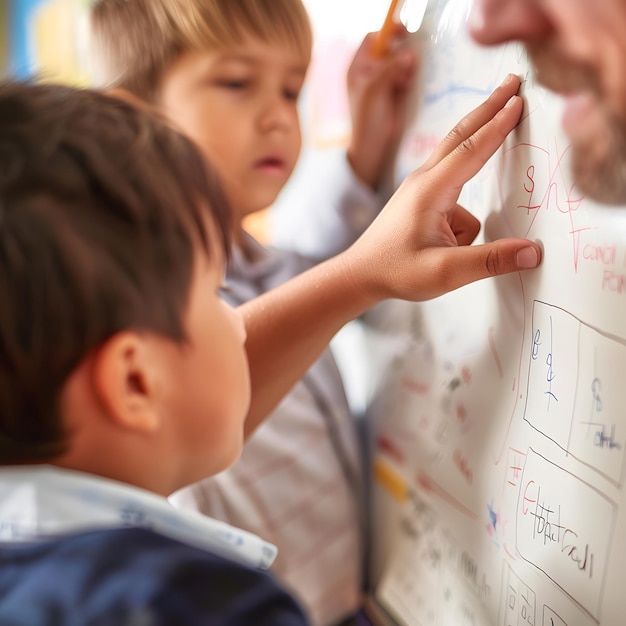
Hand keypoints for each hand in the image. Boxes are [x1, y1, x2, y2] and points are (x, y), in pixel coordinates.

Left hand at [341, 74, 541, 301]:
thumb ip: (490, 261)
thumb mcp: (445, 273)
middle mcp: (423, 180)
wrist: (359, 273)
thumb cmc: (395, 271)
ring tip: (471, 216)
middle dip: (488, 107)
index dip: (498, 125)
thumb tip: (532, 251)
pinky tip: (446, 248)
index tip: (519, 99)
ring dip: (473, 188)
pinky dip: (461, 222)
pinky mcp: (420, 197)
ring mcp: (420, 187)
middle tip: (512, 82)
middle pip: (462, 135)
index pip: (472, 150)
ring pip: (460, 172)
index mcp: (430, 191)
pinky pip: (454, 199)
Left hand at [346, 25, 417, 189]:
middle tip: (403, 69)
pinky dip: (410, 78)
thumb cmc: (366, 121)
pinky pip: (407, 76)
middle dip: (400, 55)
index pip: (373, 39)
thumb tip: (409, 53)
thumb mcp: (374, 91)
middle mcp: (370, 72)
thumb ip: (390, 69)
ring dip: (406, 68)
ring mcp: (384, 82)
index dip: (387, 33)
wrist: (372, 147)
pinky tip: (405, 89)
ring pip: (401, 62)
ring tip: (401, 84)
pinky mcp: (396, 93)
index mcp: (358, 68)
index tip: (403, 34)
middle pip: (391, 49)